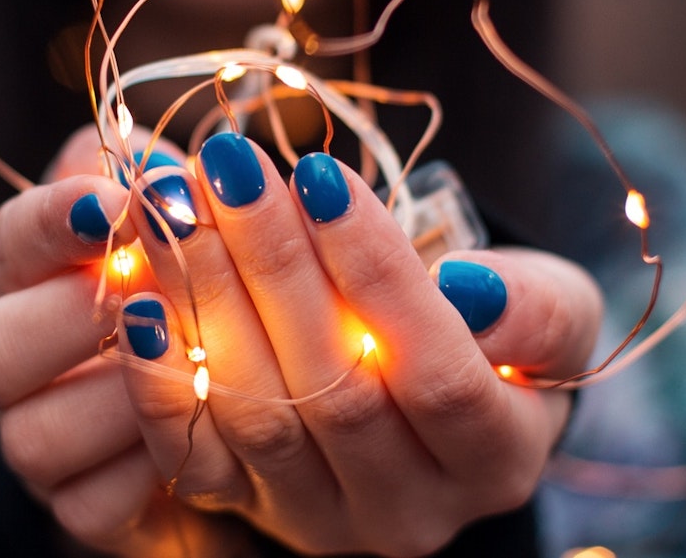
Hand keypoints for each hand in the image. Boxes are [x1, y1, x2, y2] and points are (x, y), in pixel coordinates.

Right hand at [0, 127, 248, 555]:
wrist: (213, 391)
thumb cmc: (186, 275)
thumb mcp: (170, 210)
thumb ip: (151, 175)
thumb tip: (158, 163)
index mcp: (18, 273)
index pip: (8, 243)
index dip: (53, 222)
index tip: (114, 202)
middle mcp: (6, 358)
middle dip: (68, 321)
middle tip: (141, 296)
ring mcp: (34, 440)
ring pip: (34, 438)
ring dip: (120, 402)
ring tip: (193, 367)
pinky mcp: (80, 506)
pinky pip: (91, 506)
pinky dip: (147, 473)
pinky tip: (199, 432)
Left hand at [113, 131, 601, 556]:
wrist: (432, 395)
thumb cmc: (495, 333)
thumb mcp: (548, 307)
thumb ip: (533, 307)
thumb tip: (471, 289)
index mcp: (496, 460)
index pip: (437, 374)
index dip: (376, 274)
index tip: (320, 174)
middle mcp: (410, 511)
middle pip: (334, 392)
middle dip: (274, 266)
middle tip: (228, 167)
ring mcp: (322, 518)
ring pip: (257, 415)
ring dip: (206, 300)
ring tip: (175, 203)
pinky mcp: (247, 510)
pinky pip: (192, 453)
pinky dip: (160, 376)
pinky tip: (136, 297)